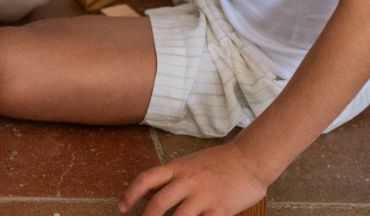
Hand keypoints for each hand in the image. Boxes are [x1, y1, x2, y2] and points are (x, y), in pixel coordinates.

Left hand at [120, 142, 269, 215]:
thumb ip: (169, 178)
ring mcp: (203, 196)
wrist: (248, 160)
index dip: (130, 193)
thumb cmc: (218, 163)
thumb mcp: (188, 164)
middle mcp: (187, 180)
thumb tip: (146, 193)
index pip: (146, 179)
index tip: (122, 207)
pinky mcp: (220, 209)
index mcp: (177, 167)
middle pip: (158, 203)